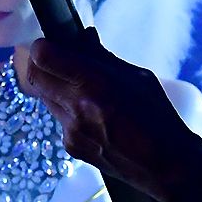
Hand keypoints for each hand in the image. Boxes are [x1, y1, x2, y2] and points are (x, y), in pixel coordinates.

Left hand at [16, 28, 201, 201]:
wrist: (166, 165)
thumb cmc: (158, 115)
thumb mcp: (137, 76)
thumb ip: (103, 57)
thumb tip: (83, 37)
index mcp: (94, 83)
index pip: (43, 57)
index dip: (43, 46)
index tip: (52, 44)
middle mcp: (77, 107)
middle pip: (35, 76)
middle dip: (42, 64)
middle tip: (57, 60)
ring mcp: (71, 130)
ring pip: (45, 98)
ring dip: (55, 87)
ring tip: (81, 88)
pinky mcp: (71, 147)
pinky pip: (59, 119)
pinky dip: (68, 111)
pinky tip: (92, 115)